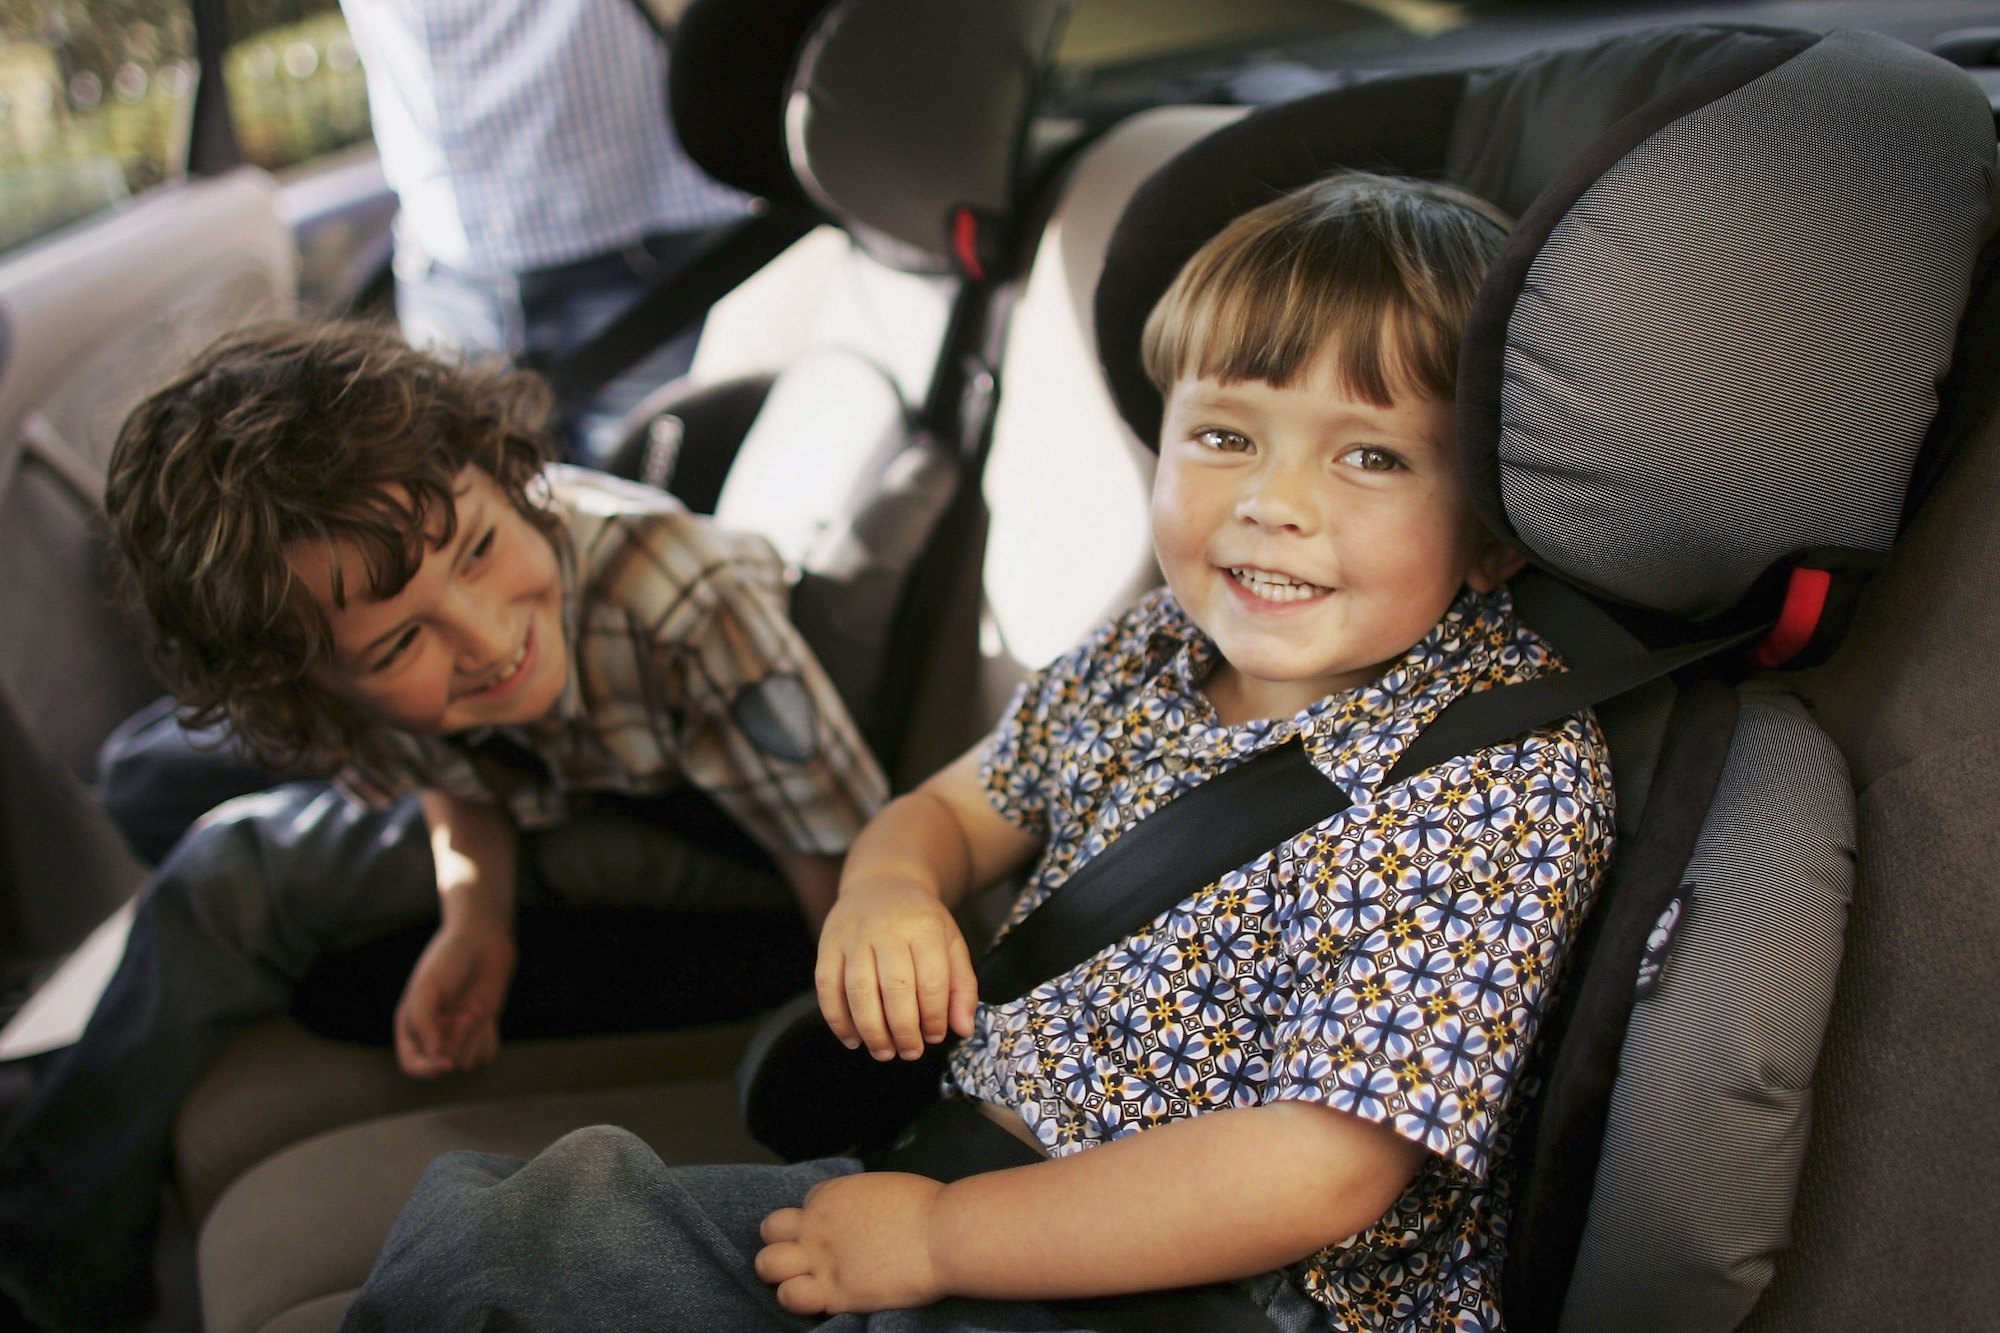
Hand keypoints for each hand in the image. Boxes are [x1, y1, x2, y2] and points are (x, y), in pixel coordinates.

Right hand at [393, 914, 516, 1076]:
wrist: (482, 942)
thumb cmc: (449, 961)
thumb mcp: (428, 988)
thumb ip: (425, 1023)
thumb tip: (434, 1054)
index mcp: (411, 1026)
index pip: (412, 1064)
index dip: (427, 1068)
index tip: (447, 1062)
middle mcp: (434, 1034)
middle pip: (444, 1062)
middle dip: (458, 1040)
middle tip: (467, 1012)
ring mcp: (459, 1035)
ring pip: (468, 1062)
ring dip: (475, 1037)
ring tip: (475, 1007)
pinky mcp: (481, 1032)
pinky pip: (486, 1054)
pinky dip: (489, 1038)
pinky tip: (487, 1015)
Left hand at [755, 1172, 946, 1314]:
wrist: (943, 1236)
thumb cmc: (927, 1208)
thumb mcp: (883, 1188)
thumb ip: (860, 1201)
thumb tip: (861, 1215)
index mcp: (832, 1194)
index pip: (804, 1207)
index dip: (816, 1222)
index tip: (836, 1235)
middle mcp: (817, 1224)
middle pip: (771, 1230)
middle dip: (783, 1242)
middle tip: (806, 1258)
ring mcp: (821, 1259)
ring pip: (767, 1265)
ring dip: (781, 1274)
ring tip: (804, 1282)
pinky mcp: (833, 1292)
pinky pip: (791, 1297)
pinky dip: (801, 1299)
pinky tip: (824, 1299)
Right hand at [816, 877, 976, 1059]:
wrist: (883, 882)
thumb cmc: (920, 921)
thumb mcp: (951, 943)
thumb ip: (962, 986)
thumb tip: (963, 1028)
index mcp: (923, 928)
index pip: (931, 980)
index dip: (934, 1016)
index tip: (936, 1035)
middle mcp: (886, 929)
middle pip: (894, 989)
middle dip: (903, 1030)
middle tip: (910, 1052)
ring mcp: (853, 935)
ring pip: (858, 990)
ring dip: (871, 1030)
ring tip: (884, 1051)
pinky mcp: (828, 944)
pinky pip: (826, 987)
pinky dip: (837, 1019)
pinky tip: (853, 1038)